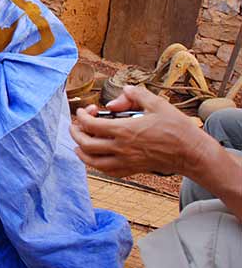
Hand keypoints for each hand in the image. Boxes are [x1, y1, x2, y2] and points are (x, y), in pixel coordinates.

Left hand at [70, 85, 206, 177]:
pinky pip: (107, 171)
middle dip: (75, 133)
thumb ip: (134, 95)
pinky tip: (95, 158)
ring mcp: (126, 161)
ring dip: (81, 152)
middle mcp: (121, 148)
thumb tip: (118, 97)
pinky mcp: (132, 170)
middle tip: (76, 125)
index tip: (83, 110)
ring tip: (78, 143)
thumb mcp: (157, 103)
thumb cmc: (176, 127)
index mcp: (124, 130)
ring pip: (92, 161)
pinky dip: (96, 165)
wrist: (191, 152)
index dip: (81, 116)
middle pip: (86, 144)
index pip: (90, 125)